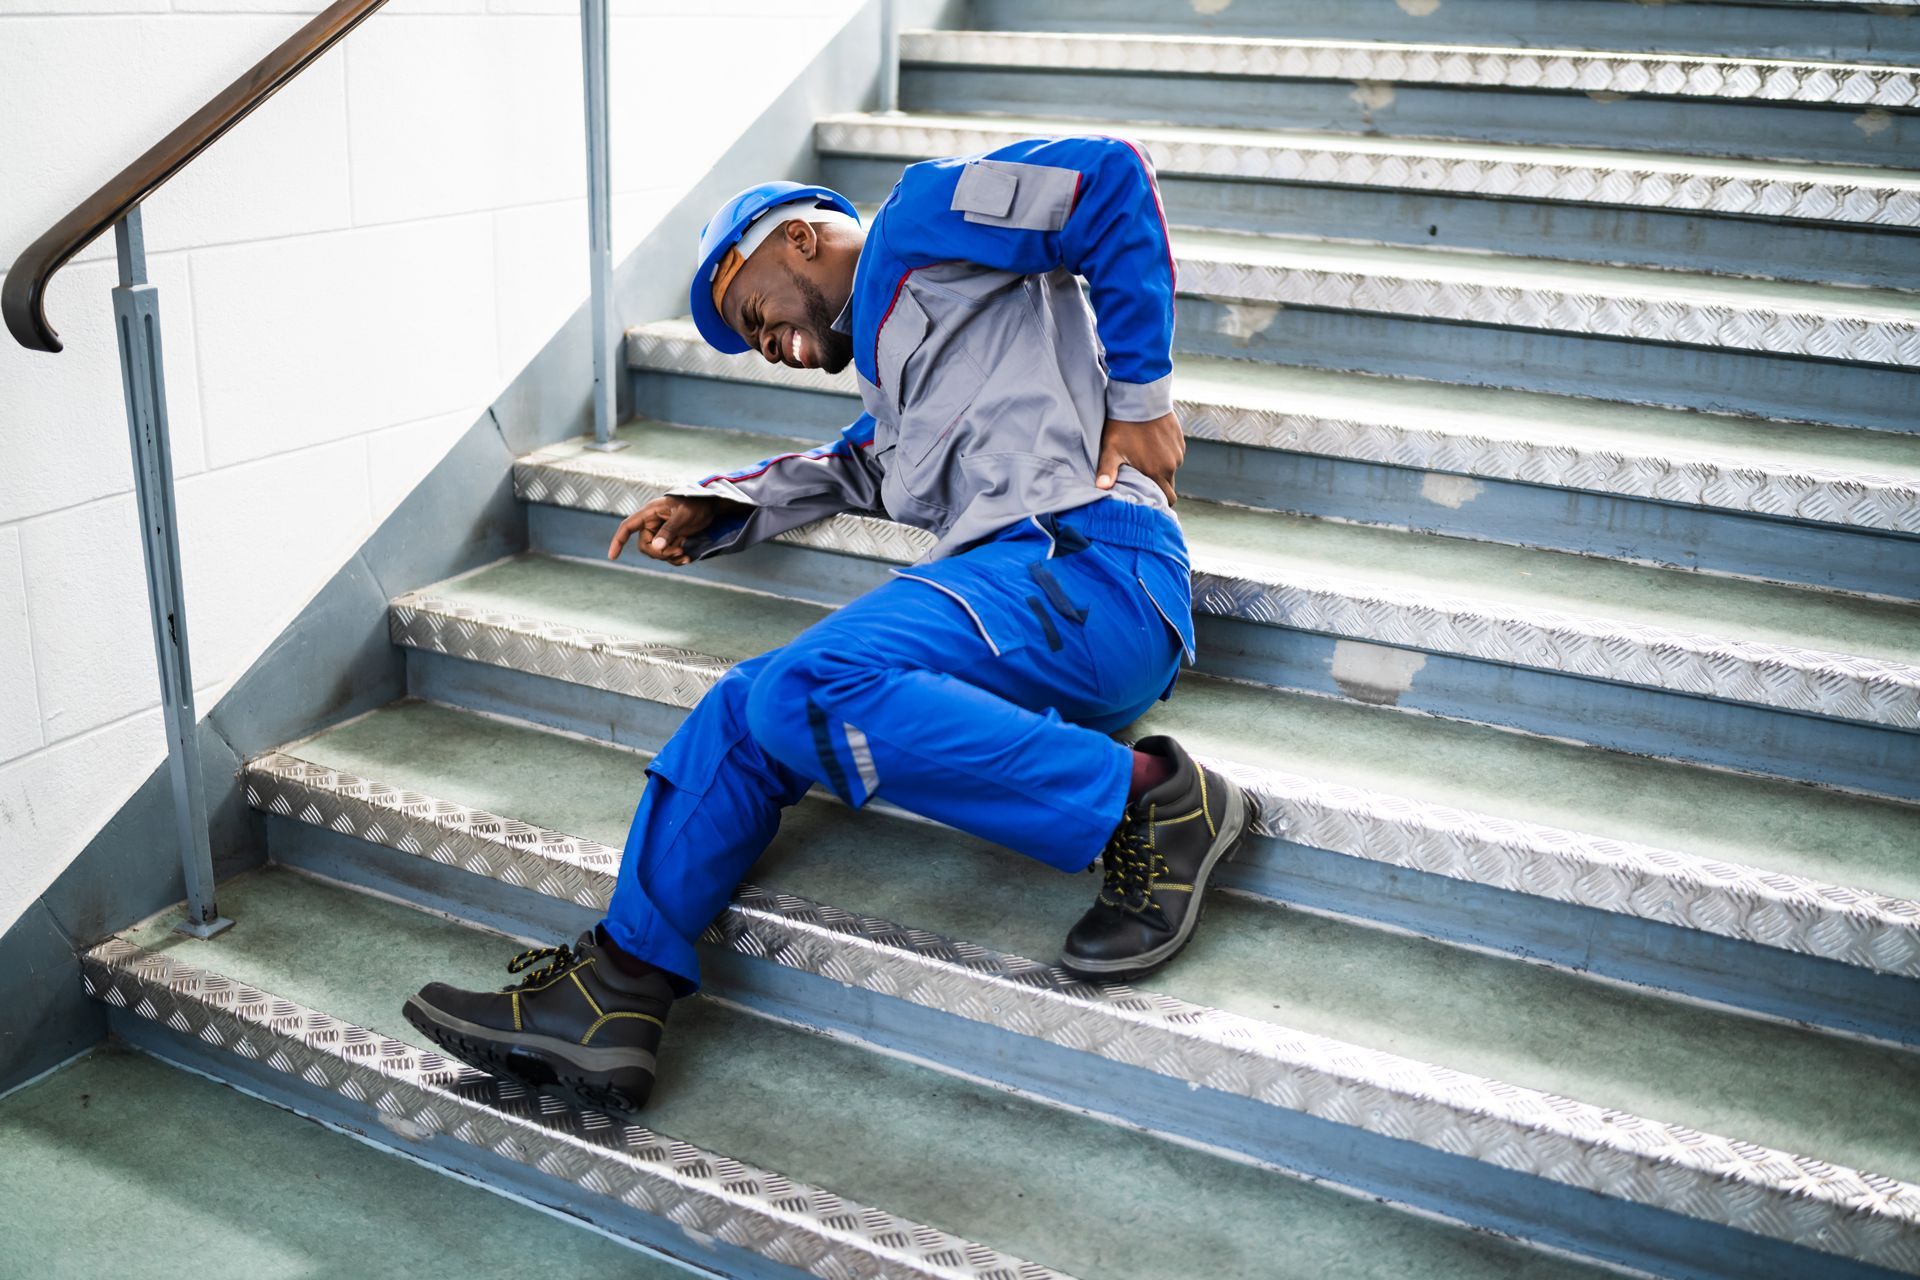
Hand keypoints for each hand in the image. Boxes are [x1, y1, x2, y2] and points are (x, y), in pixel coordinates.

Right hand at [607, 494, 725, 565]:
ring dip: (669, 556)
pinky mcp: (670, 539)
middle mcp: (652, 523)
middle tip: (679, 551)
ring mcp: (661, 532)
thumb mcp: (683, 516)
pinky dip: (675, 558)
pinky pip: (666, 555)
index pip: (627, 526)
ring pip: (656, 552)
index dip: (618, 541)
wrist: (710, 506)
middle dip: (660, 553)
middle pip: (644, 546)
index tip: (612, 556)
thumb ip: (669, 530)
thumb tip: (656, 547)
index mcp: (649, 513)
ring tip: (685, 552)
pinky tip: (687, 558)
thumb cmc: (696, 504)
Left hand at [1096, 411, 1183, 504]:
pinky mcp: (1180, 441)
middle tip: (1143, 482)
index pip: (1167, 499)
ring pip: (1171, 470)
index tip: (1149, 500)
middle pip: (1170, 487)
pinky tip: (1152, 447)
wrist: (1141, 398)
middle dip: (1159, 488)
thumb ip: (1107, 471)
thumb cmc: (1123, 425)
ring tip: (1144, 460)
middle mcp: (1171, 465)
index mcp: (1156, 472)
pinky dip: (1166, 456)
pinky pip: (1175, 456)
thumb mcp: (1111, 449)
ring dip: (1161, 470)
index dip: (1159, 502)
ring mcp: (1177, 453)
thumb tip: (1101, 488)